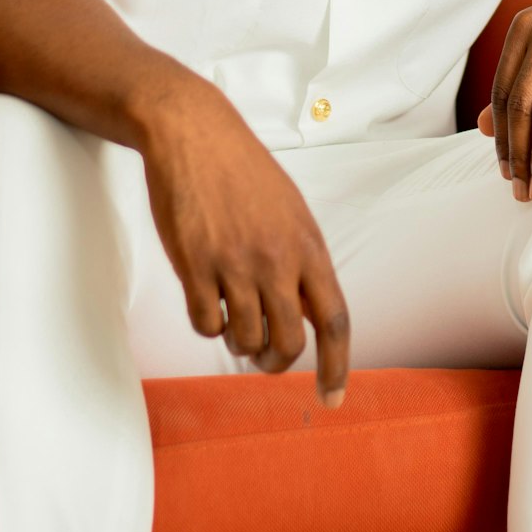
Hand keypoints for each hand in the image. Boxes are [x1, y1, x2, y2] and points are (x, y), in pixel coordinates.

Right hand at [138, 78, 349, 407]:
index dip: (338, 366)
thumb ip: (301, 259)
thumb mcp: (290, 209)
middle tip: (265, 357)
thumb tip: (305, 311)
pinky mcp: (195, 265)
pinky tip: (206, 300)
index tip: (332, 398)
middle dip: (277, 361)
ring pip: (245, 339)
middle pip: (288, 342)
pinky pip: (205, 324)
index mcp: (308, 244)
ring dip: (240, 342)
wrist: (194, 133)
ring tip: (234, 319)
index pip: (335, 319)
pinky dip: (208, 323)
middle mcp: (276, 259)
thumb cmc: (243, 170)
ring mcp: (234, 263)